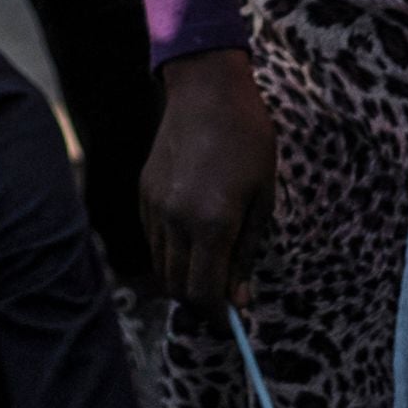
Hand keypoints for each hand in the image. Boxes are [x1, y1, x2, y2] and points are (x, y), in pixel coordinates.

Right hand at [140, 51, 276, 309]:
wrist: (207, 90)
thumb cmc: (248, 140)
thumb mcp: (263, 198)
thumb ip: (248, 251)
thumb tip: (239, 299)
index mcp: (212, 223)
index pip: (203, 292)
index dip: (217, 314)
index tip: (232, 318)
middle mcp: (176, 221)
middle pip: (177, 286)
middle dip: (199, 300)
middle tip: (223, 295)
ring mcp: (154, 206)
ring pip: (161, 265)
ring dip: (183, 276)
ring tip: (209, 265)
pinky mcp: (144, 193)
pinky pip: (153, 239)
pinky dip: (170, 250)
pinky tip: (193, 234)